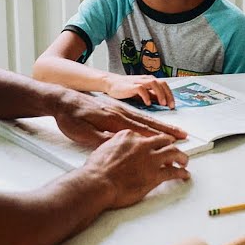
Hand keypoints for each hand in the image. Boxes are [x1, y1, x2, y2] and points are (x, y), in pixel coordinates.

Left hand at [51, 90, 187, 147]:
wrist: (60, 99)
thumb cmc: (69, 118)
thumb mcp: (81, 132)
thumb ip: (102, 138)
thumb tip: (121, 144)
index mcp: (113, 120)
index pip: (141, 130)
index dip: (159, 136)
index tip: (174, 141)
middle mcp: (119, 113)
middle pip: (147, 123)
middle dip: (166, 130)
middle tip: (183, 135)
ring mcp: (117, 109)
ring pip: (143, 118)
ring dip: (160, 125)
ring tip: (174, 131)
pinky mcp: (113, 109)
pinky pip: (135, 116)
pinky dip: (147, 121)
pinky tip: (152, 125)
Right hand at [83, 130, 190, 207]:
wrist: (97, 182)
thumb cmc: (96, 170)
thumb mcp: (102, 148)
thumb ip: (113, 144)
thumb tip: (113, 144)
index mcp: (128, 136)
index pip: (145, 136)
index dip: (152, 142)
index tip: (154, 145)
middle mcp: (142, 144)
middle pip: (163, 140)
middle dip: (171, 144)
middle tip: (174, 149)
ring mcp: (150, 159)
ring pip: (173, 152)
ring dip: (181, 157)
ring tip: (184, 161)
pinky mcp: (155, 174)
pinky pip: (173, 172)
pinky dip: (181, 173)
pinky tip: (184, 175)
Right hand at [105, 74, 175, 107]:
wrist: (111, 83)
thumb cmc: (127, 89)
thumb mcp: (143, 92)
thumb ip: (152, 96)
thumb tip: (163, 102)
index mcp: (150, 80)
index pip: (165, 85)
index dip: (170, 95)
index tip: (173, 105)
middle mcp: (146, 79)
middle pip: (162, 83)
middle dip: (168, 95)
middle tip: (170, 106)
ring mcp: (139, 81)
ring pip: (154, 83)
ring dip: (160, 94)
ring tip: (162, 104)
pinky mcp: (131, 85)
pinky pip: (141, 88)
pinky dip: (146, 96)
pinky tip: (148, 103)